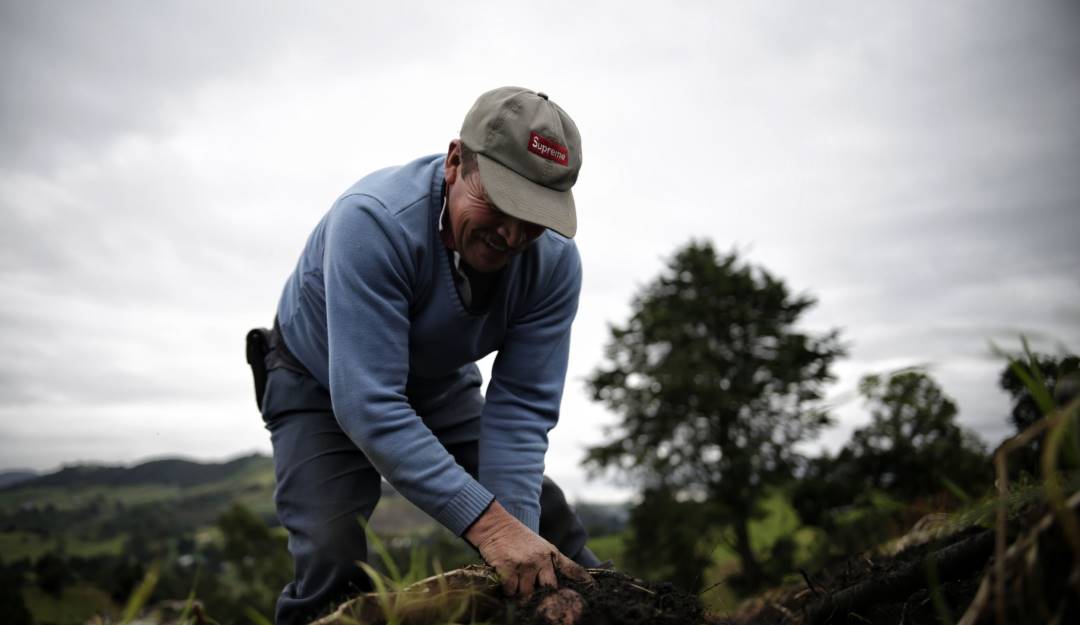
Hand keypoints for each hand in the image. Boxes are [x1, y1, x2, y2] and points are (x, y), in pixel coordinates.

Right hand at [465, 500, 592, 596]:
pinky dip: (507, 590)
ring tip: (516, 584)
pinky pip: (511, 591)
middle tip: (537, 598)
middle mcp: (541, 559)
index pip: (572, 569)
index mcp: (551, 554)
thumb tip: (554, 586)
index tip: (594, 589)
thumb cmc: (517, 538)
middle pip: (549, 589)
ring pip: (527, 593)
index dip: (584, 581)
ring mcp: (525, 564)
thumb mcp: (539, 546)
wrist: (495, 524)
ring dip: (520, 593)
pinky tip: (506, 581)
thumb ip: (549, 563)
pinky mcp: (508, 568)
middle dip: (543, 596)